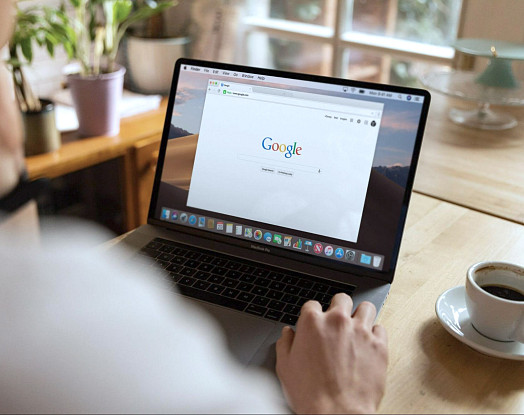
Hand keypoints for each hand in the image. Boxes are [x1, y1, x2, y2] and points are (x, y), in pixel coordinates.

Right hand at [276, 294, 387, 413]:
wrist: (336, 413)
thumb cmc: (310, 394)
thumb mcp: (285, 367)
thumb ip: (285, 344)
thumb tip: (288, 333)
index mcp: (312, 323)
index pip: (312, 304)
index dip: (313, 315)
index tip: (315, 323)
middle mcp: (337, 321)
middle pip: (341, 298)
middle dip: (339, 307)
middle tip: (337, 321)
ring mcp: (360, 331)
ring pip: (366, 307)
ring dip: (360, 315)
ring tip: (357, 327)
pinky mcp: (379, 345)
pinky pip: (381, 328)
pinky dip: (375, 334)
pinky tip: (368, 343)